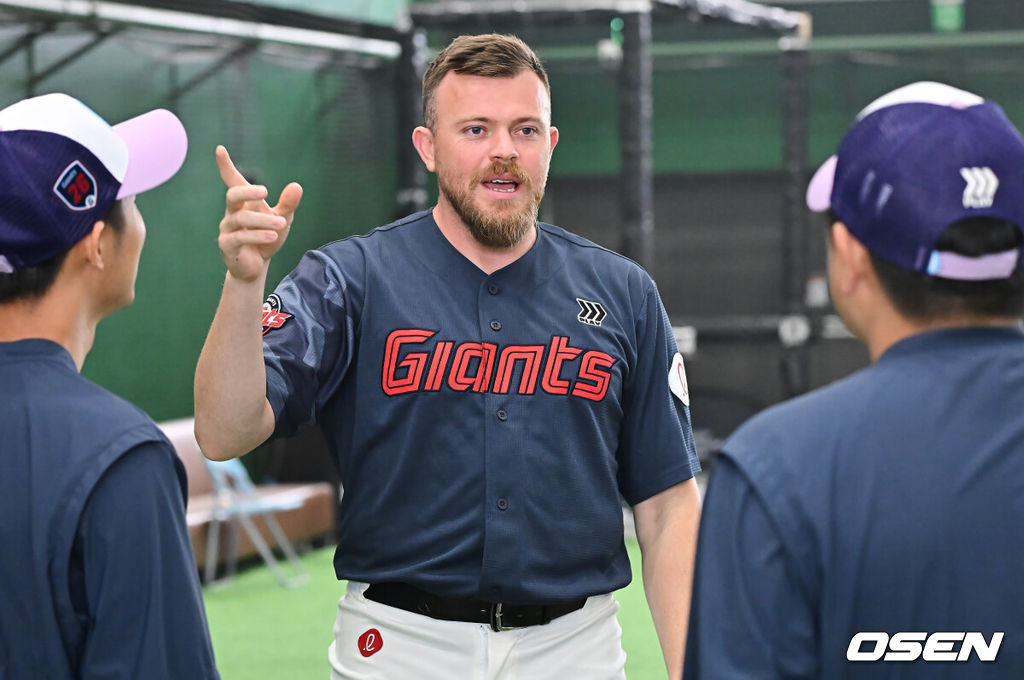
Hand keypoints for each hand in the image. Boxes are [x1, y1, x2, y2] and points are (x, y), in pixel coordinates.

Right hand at [215, 145, 302, 281]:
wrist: (257, 266)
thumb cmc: (267, 238)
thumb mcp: (283, 220)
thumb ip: (288, 204)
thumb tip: (296, 186)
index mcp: (244, 203)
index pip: (232, 181)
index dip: (225, 166)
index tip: (220, 149)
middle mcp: (232, 213)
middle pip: (232, 195)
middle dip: (247, 191)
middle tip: (265, 192)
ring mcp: (227, 229)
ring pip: (241, 219)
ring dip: (263, 221)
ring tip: (281, 225)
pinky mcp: (227, 246)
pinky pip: (240, 238)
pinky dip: (257, 235)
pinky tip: (272, 236)